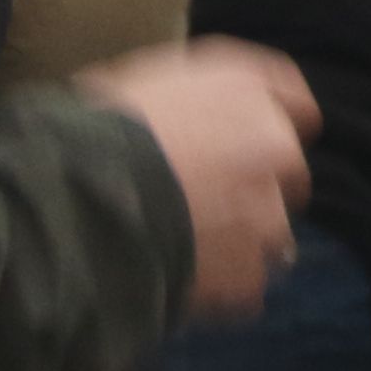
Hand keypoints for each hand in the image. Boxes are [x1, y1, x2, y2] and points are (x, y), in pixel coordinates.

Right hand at [80, 38, 321, 314]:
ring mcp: (268, 215)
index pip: (296, 106)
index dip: (275, 127)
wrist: (74, 199)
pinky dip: (218, 288)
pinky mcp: (248, 273)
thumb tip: (188, 117)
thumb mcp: (137, 82)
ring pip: (272, 236)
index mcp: (245, 91)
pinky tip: (174, 280)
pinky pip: (243, 286)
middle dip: (256, 192)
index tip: (256, 147)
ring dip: (240, 243)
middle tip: (203, 204)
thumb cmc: (88, 131)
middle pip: (289, 176)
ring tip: (183, 250)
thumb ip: (187, 98)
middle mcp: (273, 146)